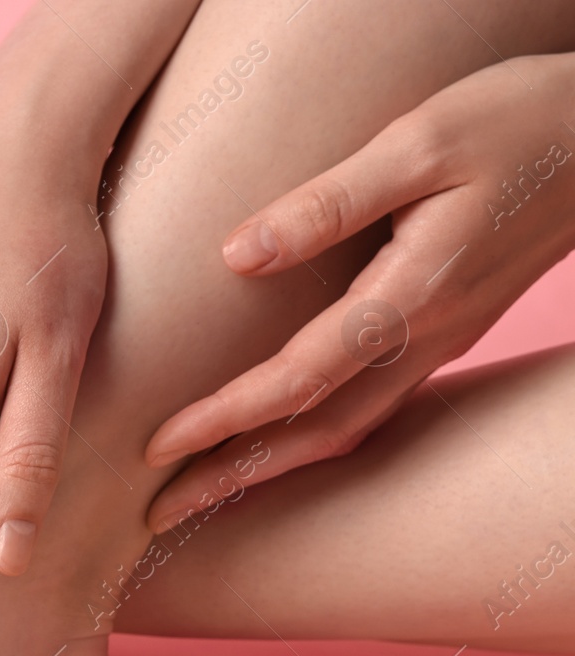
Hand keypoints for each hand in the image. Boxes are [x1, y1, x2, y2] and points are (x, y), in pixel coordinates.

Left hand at [144, 54, 574, 531]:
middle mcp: (429, 337)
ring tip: (200, 493)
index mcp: (413, 296)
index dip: (225, 418)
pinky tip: (274, 441)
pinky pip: (371, 407)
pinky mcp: (445, 332)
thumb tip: (236, 255)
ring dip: (270, 467)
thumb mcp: (418, 143)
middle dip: (235, 476)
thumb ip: (327, 203)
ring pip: (348, 429)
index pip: (301, 379)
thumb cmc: (517, 122)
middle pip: (319, 431)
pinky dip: (313, 436)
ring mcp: (441, 342)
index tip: (155, 448)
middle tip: (158, 516)